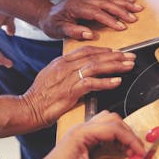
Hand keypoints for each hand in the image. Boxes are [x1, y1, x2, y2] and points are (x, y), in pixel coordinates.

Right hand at [20, 46, 135, 126]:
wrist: (28, 108)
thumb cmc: (39, 97)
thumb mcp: (51, 78)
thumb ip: (65, 72)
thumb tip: (79, 72)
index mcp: (60, 62)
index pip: (85, 50)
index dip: (103, 50)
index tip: (116, 52)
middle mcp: (64, 66)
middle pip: (94, 56)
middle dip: (114, 55)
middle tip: (130, 56)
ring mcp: (67, 77)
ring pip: (95, 66)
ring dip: (114, 65)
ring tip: (128, 66)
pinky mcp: (70, 91)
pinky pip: (91, 83)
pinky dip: (106, 82)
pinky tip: (117, 81)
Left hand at [29, 111, 144, 158]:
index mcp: (82, 133)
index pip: (113, 127)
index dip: (131, 139)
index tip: (141, 154)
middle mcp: (83, 128)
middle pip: (113, 120)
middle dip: (128, 135)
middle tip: (137, 154)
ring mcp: (83, 133)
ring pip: (109, 124)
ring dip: (122, 135)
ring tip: (129, 153)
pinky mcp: (84, 141)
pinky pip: (104, 133)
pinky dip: (116, 140)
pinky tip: (119, 154)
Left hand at [36, 0, 141, 40]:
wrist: (45, 15)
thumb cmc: (52, 24)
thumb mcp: (58, 30)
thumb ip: (73, 32)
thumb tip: (89, 34)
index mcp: (75, 7)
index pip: (95, 13)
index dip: (109, 19)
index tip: (121, 27)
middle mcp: (82, 0)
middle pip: (105, 3)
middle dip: (121, 10)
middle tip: (134, 18)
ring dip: (124, 3)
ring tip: (137, 8)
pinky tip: (129, 1)